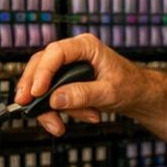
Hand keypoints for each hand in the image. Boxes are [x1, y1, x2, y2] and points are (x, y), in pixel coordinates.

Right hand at [16, 34, 148, 136]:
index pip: (55, 53)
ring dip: (53, 107)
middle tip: (28, 108)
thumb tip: (55, 99)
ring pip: (43, 84)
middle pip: (40, 66)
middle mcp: (73, 53)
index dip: (42, 72)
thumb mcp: (109, 92)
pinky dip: (61, 111)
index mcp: (85, 46)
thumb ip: (83, 94)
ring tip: (72, 120)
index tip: (36, 93)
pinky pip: (52, 96)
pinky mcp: (66, 82)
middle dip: (33, 90)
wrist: (138, 94)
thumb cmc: (130, 86)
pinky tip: (86, 116)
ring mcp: (68, 68)